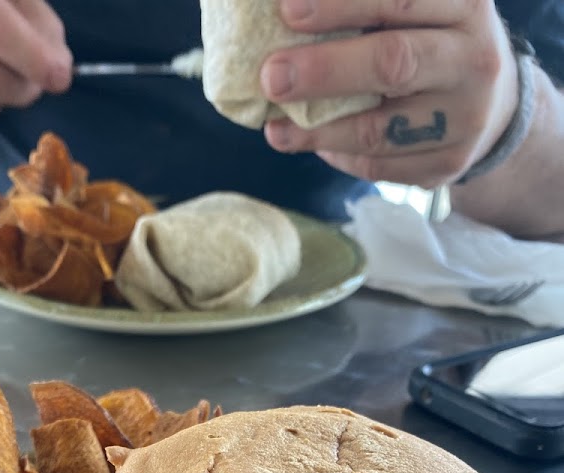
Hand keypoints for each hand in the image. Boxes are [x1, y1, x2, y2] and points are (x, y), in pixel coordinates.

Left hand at [260, 0, 519, 187]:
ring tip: (276, 127)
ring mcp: (464, 119)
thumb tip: (284, 14)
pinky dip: (335, 153)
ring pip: (378, 130)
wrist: (493, 102)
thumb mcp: (420, 10)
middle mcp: (473, 59)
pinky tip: (307, 141)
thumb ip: (373, 9)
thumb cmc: (434, 40)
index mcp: (466, 4)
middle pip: (393, 63)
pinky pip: (377, 166)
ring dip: (316, 130)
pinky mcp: (446, 165)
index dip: (342, 5)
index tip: (287, 10)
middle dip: (323, 70)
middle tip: (271, 76)